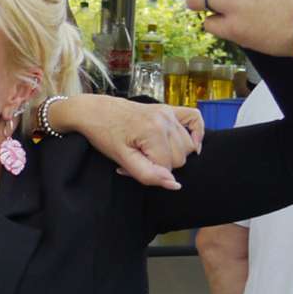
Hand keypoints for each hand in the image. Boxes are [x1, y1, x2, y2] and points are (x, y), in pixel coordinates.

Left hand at [62, 94, 203, 189]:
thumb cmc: (105, 136)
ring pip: (189, 145)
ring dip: (172, 152)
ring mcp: (169, 112)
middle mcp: (166, 120)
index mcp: (153, 131)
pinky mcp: (169, 108)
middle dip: (162, 163)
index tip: (132, 165)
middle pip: (181, 158)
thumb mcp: (122, 159)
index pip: (168, 167)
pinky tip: (190, 141)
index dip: (151, 171)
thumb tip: (174, 184)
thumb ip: (148, 175)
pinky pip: (195, 118)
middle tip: (139, 158)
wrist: (95, 112)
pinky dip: (197, 131)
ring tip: (149, 149)